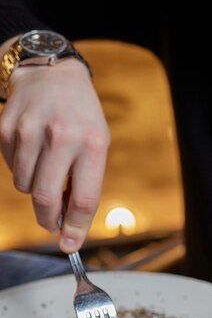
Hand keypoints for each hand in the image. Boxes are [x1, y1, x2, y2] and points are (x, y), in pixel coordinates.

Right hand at [0, 56, 109, 251]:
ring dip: (35, 191)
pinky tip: (33, 153)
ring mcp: (31, 131)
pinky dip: (22, 171)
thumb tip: (70, 225)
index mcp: (92, 144)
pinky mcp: (7, 127)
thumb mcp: (97, 144)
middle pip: (47, 199)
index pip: (83, 199)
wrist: (51, 72)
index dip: (75, 228)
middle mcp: (62, 137)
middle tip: (51, 224)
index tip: (70, 245)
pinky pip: (11, 169)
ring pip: (25, 187)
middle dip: (48, 220)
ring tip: (47, 172)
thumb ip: (86, 184)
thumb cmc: (81, 117)